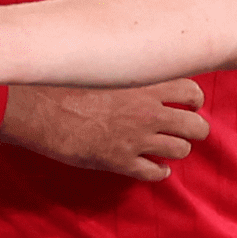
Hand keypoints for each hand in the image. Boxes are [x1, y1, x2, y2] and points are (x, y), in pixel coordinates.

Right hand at [0, 80, 209, 180]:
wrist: (40, 108)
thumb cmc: (65, 81)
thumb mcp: (103, 65)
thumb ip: (126, 69)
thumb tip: (136, 65)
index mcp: (144, 84)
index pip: (190, 90)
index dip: (194, 99)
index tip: (191, 102)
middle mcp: (147, 113)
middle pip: (195, 126)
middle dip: (196, 129)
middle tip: (190, 129)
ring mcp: (136, 139)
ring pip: (180, 150)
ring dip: (178, 150)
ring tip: (171, 148)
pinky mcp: (121, 162)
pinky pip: (154, 172)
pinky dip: (160, 172)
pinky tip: (157, 168)